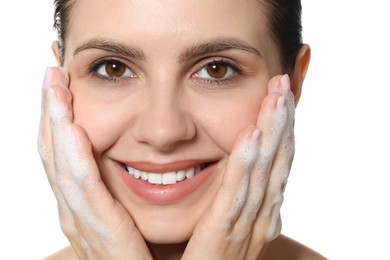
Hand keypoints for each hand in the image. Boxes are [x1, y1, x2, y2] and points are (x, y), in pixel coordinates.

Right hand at [37, 67, 152, 259]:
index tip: (62, 80)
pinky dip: (74, 157)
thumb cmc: (145, 253)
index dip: (59, 115)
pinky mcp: (101, 234)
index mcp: (85, 202)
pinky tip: (72, 126)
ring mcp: (83, 223)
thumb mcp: (131, 213)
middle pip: (55, 152)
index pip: (66, 151)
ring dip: (55, 122)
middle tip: (52, 71)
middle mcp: (76, 209)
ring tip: (54, 85)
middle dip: (51, 110)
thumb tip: (136, 152)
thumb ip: (125, 186)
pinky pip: (84, 190)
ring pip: (61, 164)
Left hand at [182, 75, 294, 259]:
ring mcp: (244, 226)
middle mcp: (257, 215)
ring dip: (272, 133)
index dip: (279, 128)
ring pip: (264, 172)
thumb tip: (227, 168)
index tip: (278, 95)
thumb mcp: (220, 224)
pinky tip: (249, 136)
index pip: (273, 162)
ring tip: (277, 97)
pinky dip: (246, 165)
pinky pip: (236, 195)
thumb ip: (227, 196)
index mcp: (255, 210)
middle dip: (282, 121)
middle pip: (275, 161)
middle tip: (283, 83)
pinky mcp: (223, 236)